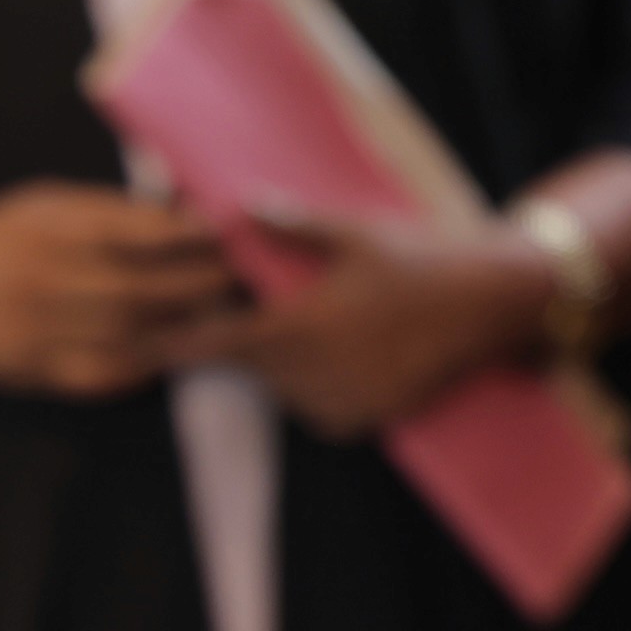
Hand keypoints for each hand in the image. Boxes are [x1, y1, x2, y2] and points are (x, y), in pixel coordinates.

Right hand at [0, 181, 246, 397]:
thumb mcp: (34, 206)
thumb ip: (100, 211)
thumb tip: (176, 214)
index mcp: (44, 226)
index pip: (130, 228)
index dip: (186, 231)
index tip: (228, 225)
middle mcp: (43, 280)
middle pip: (142, 287)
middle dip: (201, 282)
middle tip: (246, 274)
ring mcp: (39, 333)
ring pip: (132, 335)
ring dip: (185, 326)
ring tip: (227, 312)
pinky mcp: (36, 374)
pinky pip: (107, 374)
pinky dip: (148, 362)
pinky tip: (176, 348)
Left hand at [197, 202, 551, 437]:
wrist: (495, 304)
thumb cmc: (424, 259)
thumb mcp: (354, 233)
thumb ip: (289, 226)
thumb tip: (234, 208)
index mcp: (301, 330)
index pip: (216, 343)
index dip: (171, 344)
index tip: (134, 345)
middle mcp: (313, 378)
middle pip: (247, 364)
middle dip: (239, 335)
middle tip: (256, 302)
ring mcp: (338, 406)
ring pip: (280, 386)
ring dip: (279, 358)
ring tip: (317, 317)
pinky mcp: (363, 422)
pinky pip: (314, 405)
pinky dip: (313, 380)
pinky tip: (344, 345)